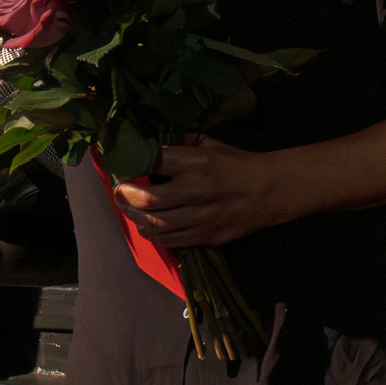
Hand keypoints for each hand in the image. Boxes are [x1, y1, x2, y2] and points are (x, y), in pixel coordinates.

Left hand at [113, 136, 276, 246]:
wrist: (268, 191)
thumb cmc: (234, 162)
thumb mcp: (207, 143)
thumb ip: (179, 146)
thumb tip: (150, 146)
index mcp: (195, 162)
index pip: (153, 162)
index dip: (132, 165)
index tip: (121, 166)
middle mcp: (196, 190)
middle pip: (150, 199)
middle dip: (127, 197)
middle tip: (118, 193)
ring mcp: (202, 217)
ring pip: (158, 224)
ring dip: (136, 218)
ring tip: (127, 210)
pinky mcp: (208, 237)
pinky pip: (174, 241)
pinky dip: (155, 235)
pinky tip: (146, 227)